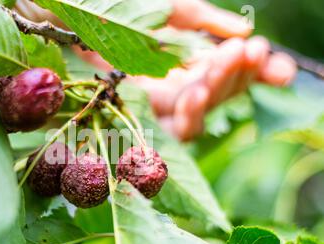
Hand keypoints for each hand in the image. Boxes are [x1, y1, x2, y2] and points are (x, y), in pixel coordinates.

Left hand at [75, 0, 296, 140]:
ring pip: (196, 116)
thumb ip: (201, 21)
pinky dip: (186, 117)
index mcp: (185, 60)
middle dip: (239, 77)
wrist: (66, 14)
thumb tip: (244, 34)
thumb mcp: (167, 7)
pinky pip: (164, 132)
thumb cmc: (116, 5)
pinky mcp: (131, 121)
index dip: (254, 71)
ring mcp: (151, 106)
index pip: (227, 72)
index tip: (277, 64)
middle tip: (252, 55)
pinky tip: (195, 93)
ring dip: (217, 94)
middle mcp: (172, 87)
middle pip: (216, 95)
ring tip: (229, 66)